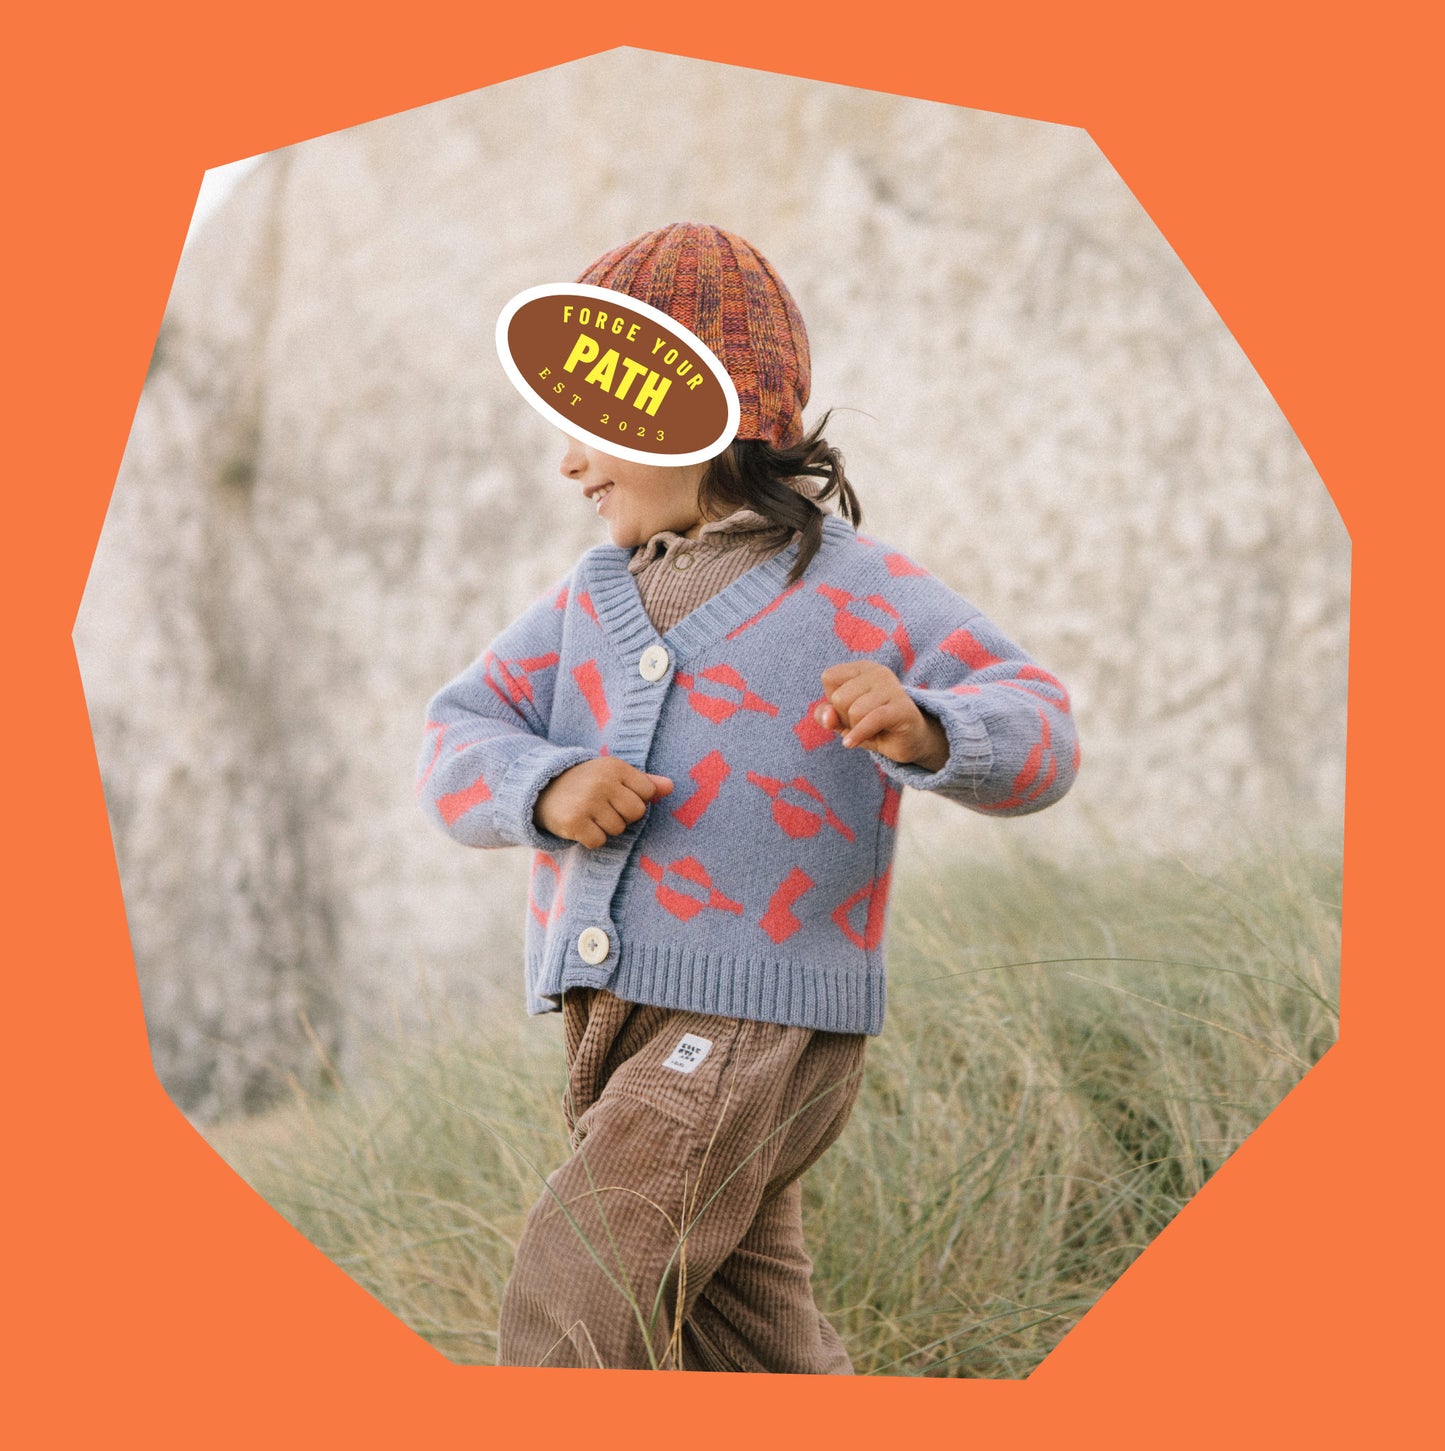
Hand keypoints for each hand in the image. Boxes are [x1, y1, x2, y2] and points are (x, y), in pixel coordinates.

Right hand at [535, 757, 673, 847]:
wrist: (542, 788)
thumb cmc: (587, 783)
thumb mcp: (614, 775)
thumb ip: (644, 781)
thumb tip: (671, 787)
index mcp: (616, 767)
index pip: (648, 793)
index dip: (636, 799)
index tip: (618, 795)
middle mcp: (602, 782)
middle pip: (636, 813)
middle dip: (623, 815)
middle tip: (603, 807)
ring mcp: (587, 802)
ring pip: (618, 829)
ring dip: (605, 827)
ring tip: (590, 814)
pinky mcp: (574, 822)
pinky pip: (599, 841)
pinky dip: (591, 838)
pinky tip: (580, 825)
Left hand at [816, 661, 949, 770]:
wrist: (909, 742)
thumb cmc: (873, 727)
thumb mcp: (843, 721)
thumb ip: (827, 715)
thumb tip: (827, 715)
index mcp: (863, 668)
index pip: (830, 677)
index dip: (832, 700)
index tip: (849, 709)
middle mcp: (879, 672)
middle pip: (840, 697)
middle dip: (845, 718)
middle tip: (862, 723)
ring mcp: (893, 688)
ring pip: (854, 711)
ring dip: (856, 728)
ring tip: (871, 730)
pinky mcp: (902, 708)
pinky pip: (871, 720)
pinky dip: (858, 735)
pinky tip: (852, 743)